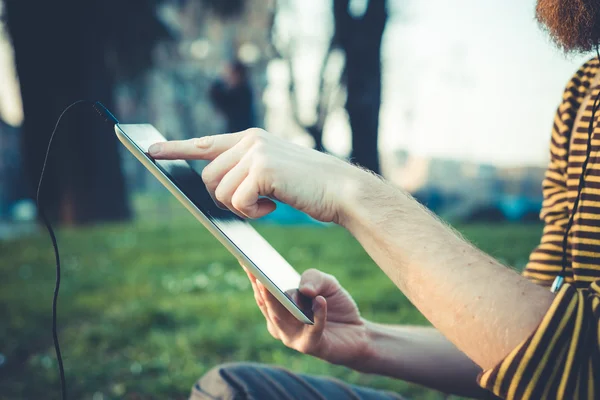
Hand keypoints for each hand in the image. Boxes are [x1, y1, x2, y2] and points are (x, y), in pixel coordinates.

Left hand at [149, 129, 366, 222]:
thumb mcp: (274, 172)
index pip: (205, 143)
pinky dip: (253, 212)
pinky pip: (236, 201)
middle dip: (224, 199)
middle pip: (208, 178)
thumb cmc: (309, 187)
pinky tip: (274, 205)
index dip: (176, 149)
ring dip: (241, 208)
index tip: (151, 152)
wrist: (341, 190)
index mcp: (251, 139)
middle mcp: (250, 140)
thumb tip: (213, 186)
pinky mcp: (262, 169)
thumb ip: (245, 170)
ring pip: (219, 192)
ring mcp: (255, 152)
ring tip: (269, 203)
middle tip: (255, 203)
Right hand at [243, 266, 370, 367]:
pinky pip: (312, 329)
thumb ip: (314, 278)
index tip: (244, 258)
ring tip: (274, 286)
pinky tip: (319, 300)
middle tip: (253, 270)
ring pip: (280, 318)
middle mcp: (280, 323)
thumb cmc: (336, 305)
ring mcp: (292, 337)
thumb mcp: (327, 283)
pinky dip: (316, 315)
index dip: (253, 275)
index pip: (262, 290)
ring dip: (276, 302)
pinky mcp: (310, 346)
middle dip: (259, 287)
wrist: (358, 333)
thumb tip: (304, 290)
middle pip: (266, 304)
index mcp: (279, 306)